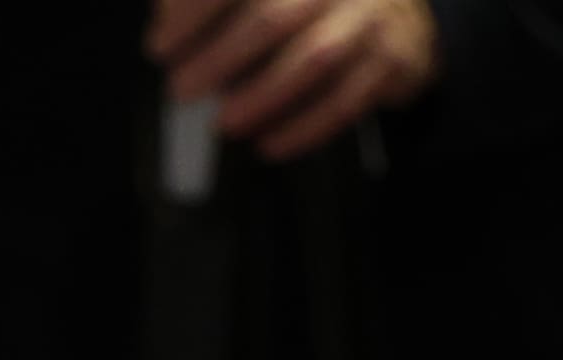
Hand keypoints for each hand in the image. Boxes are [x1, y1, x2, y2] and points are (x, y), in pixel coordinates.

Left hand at [152, 0, 438, 155]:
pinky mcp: (391, 60)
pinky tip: (269, 144)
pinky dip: (302, 129)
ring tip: (224, 122)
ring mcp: (370, 16)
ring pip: (312, 59)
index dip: (194, 9)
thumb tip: (166, 18)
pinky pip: (345, 101)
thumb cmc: (313, 1)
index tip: (161, 43)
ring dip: (260, 97)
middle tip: (182, 89)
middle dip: (219, 58)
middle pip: (272, 16)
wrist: (401, 13)